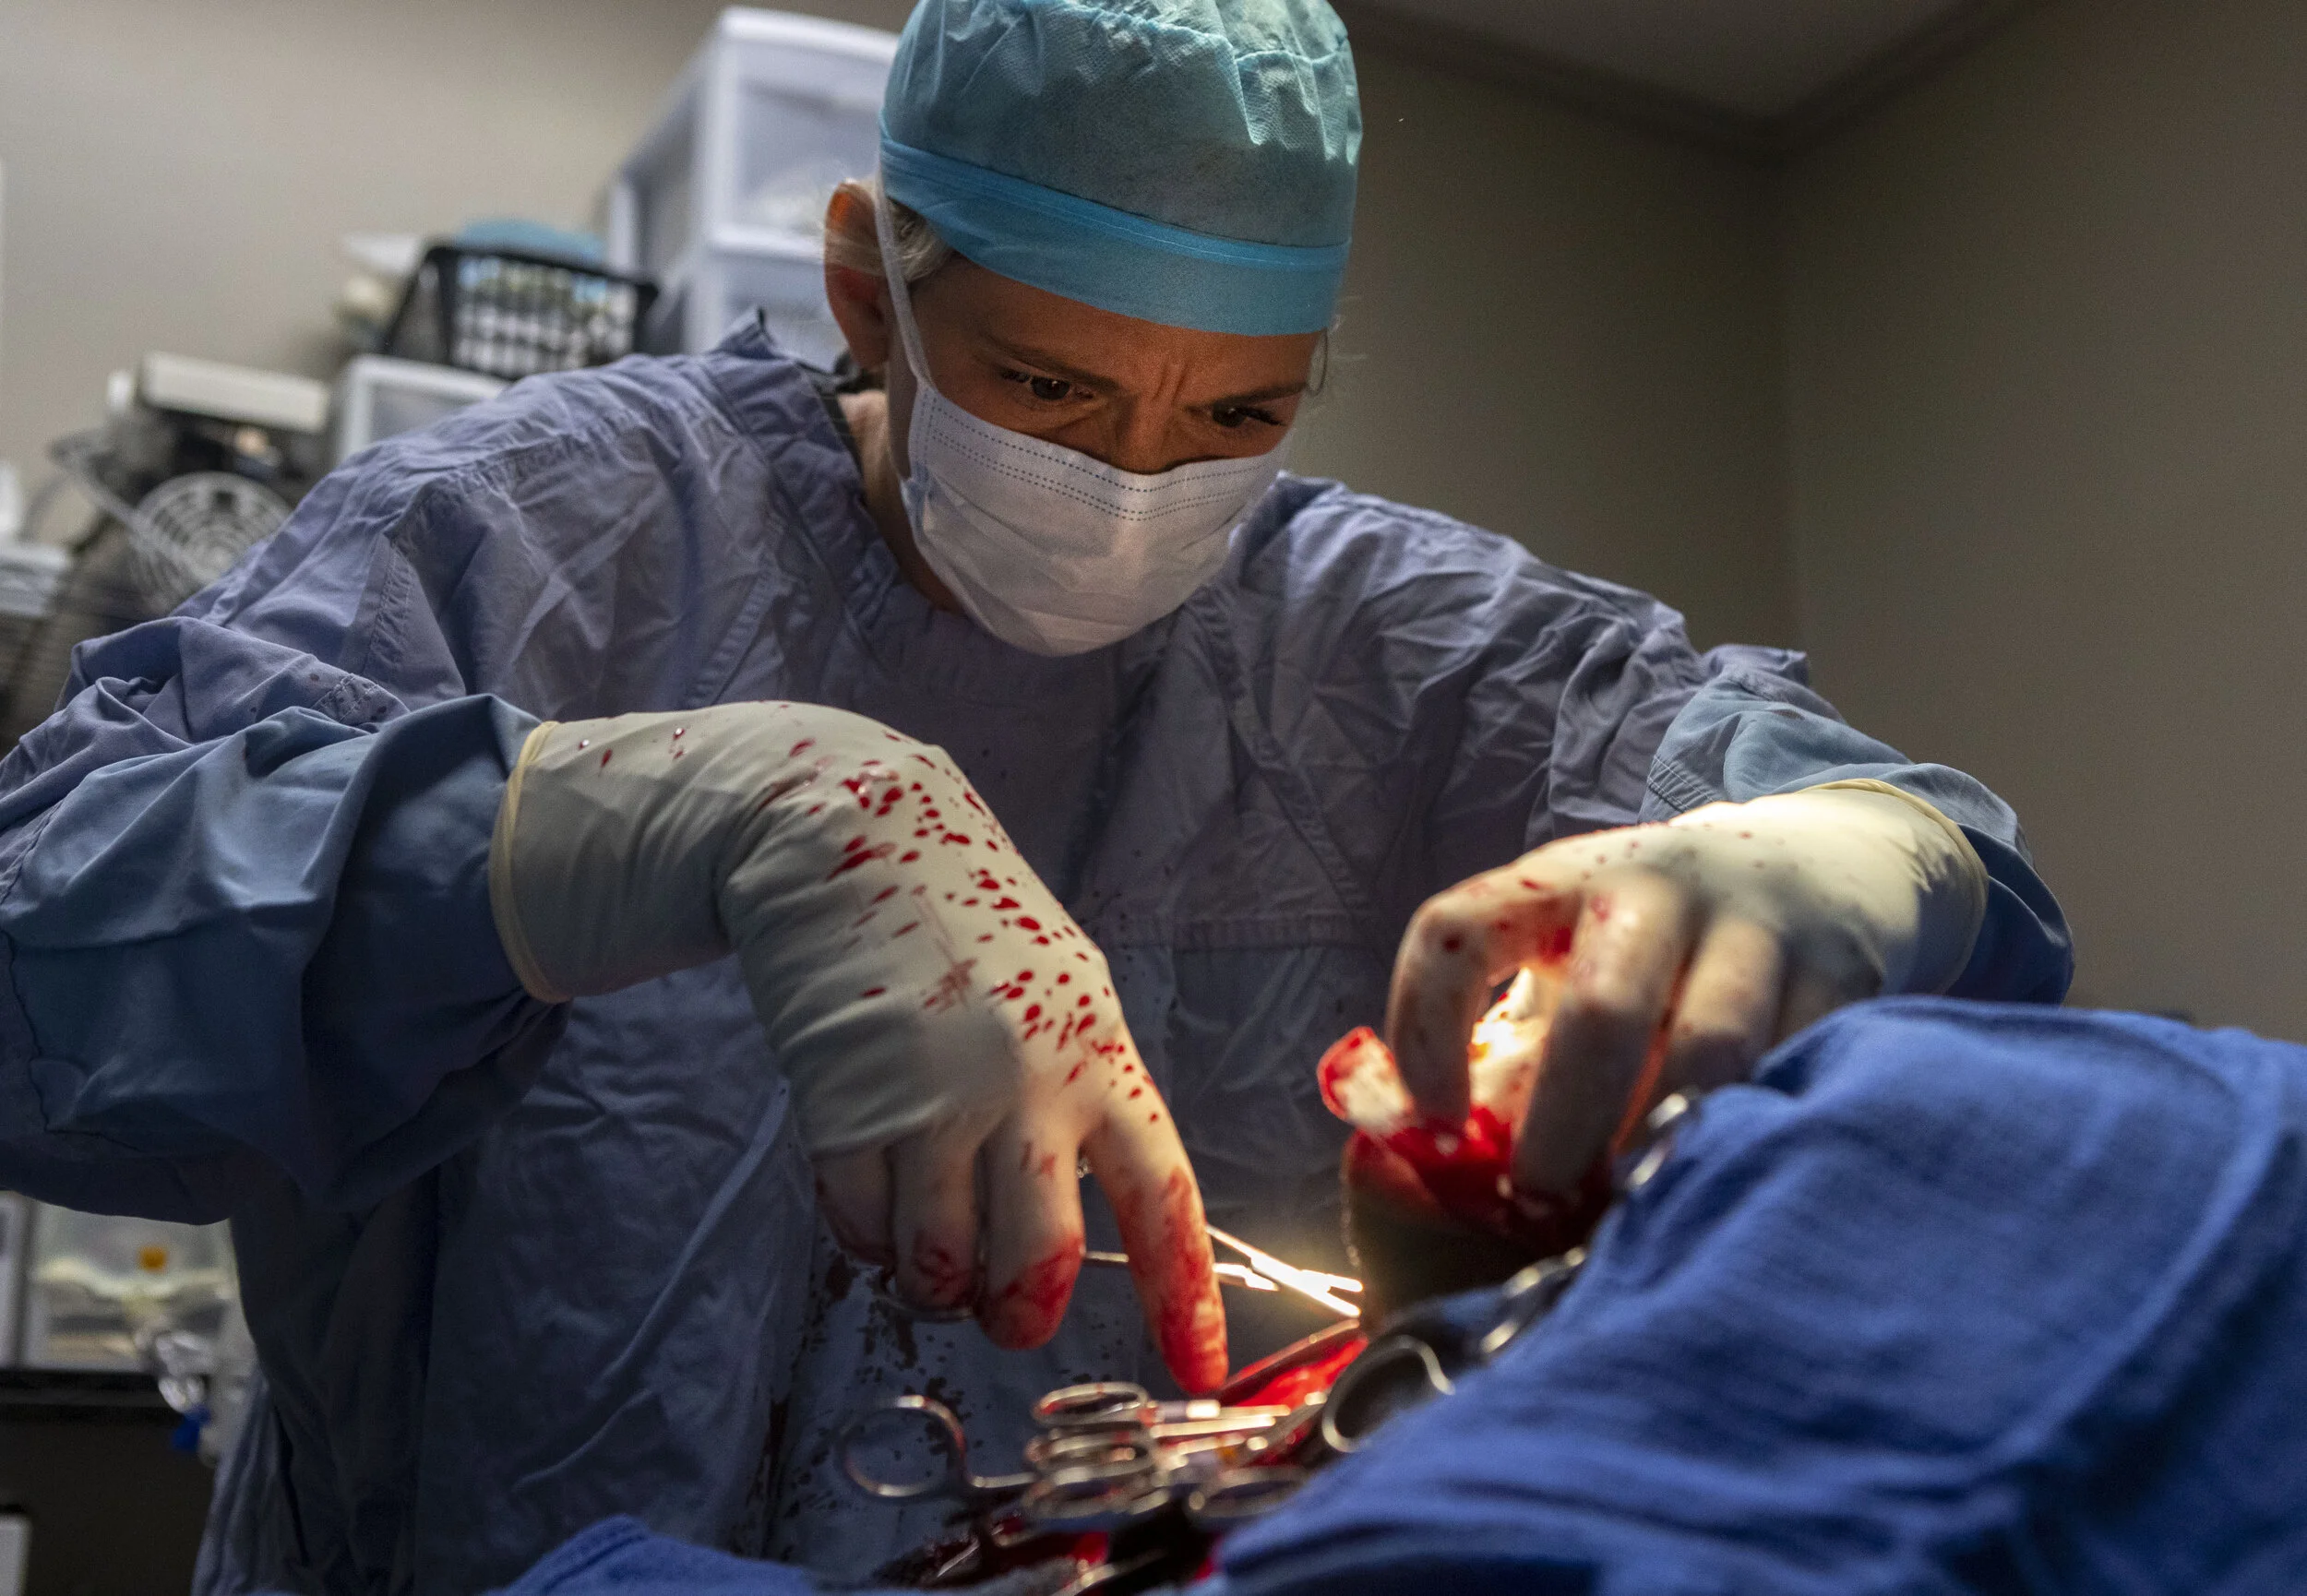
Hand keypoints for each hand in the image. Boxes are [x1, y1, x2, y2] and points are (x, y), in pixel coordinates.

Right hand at [488, 703, 1226, 1389]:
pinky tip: (876, 1183)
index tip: (1198, 1368)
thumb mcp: (1065, 993)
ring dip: (935, 1278)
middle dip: (1022, 1313)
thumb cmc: (971, 923)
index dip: (1185, 1296)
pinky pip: (861, 1234)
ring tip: (930, 1223)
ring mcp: (930, 1103)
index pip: (1163, 1199)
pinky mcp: (843, 1110)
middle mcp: (1024, 1088)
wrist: (850, 838)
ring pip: (940, 1268)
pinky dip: (870, 1237)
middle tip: (1008, 1305)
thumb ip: (1088, 1099)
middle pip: (1039, 1266)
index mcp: (1098, 1056)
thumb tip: (1098, 1220)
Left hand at [1383, 782, 1986, 1194]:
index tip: (1431, 1126)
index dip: (1424, 1030)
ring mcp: (1755, 927)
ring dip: (1660, 1140)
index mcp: (1556, 880)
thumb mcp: (1570, 958)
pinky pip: (1792, 1069)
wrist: (1819, 868)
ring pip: (1710, 1050)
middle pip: (1600, 1012)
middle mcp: (1653, 887)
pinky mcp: (1841, 973)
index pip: (1457, 931)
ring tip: (1629, 1208)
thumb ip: (1510, 1051)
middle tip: (1535, 1200)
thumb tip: (1437, 1169)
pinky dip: (1747, 1135)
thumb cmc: (1651, 949)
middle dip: (1560, 1126)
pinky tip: (1717, 1182)